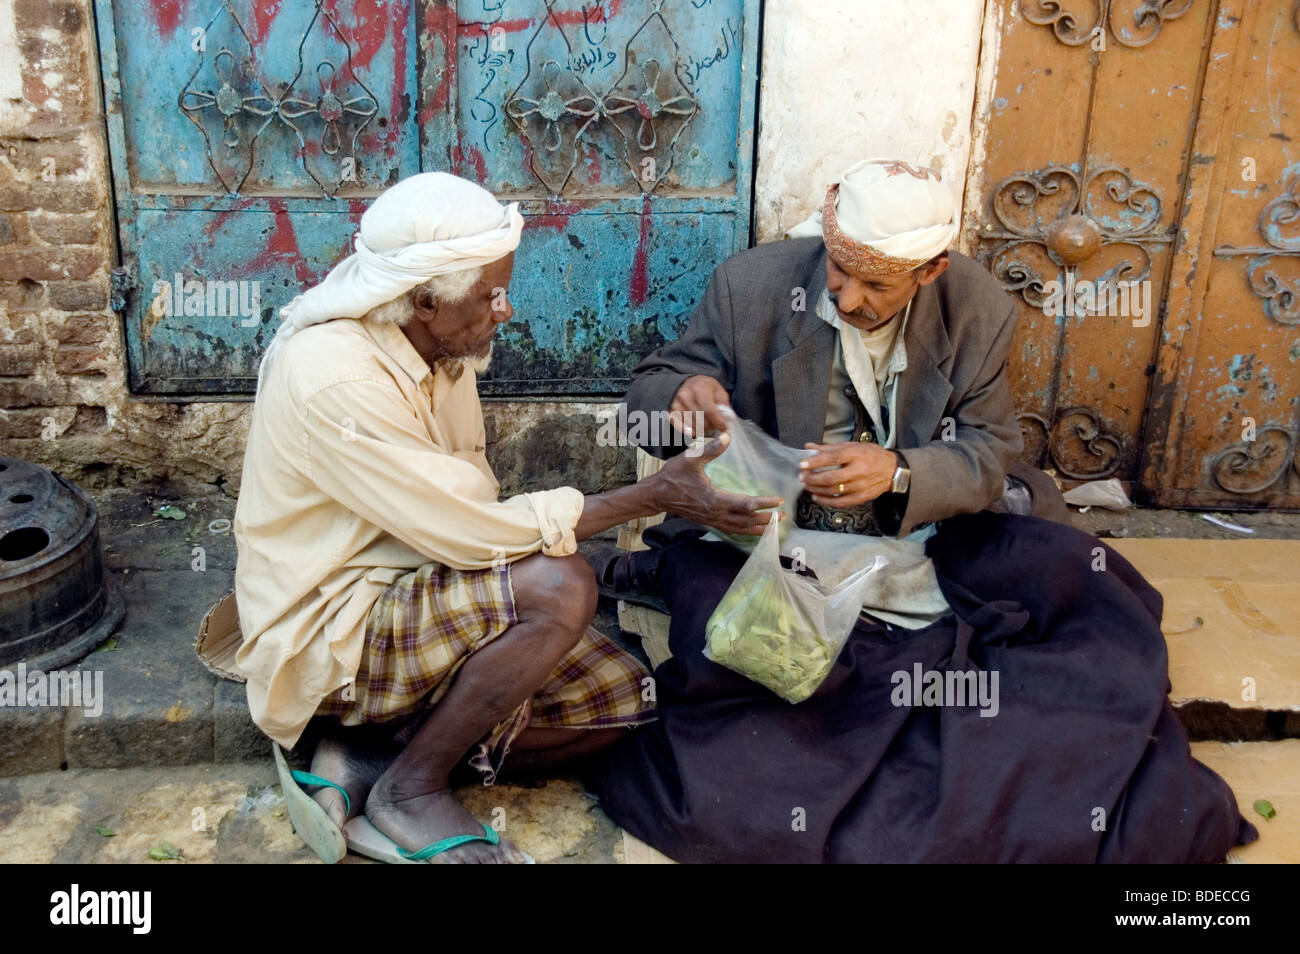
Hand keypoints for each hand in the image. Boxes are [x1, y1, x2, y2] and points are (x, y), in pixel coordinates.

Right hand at [649, 432, 783, 535]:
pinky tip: (753, 530)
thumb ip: (710, 450)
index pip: (745, 504)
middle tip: (783, 516)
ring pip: (739, 529)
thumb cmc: (673, 476)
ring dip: (758, 529)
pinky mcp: (708, 521)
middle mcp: (715, 513)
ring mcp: (712, 519)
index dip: (764, 504)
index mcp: (714, 499)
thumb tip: (727, 437)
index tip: (778, 501)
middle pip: (746, 521)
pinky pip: (731, 530)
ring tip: (773, 526)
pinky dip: (745, 531)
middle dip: (766, 520)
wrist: (656, 494)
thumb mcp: (690, 459)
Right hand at [669, 375, 731, 436]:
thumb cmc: (704, 388)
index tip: (723, 427)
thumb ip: (724, 404)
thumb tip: (728, 418)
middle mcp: (685, 395)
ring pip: (692, 427)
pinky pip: (682, 428)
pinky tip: (696, 429)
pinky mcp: (671, 412)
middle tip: (715, 427)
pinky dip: (691, 431)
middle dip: (711, 427)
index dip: (718, 422)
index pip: (709, 411)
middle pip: (701, 421)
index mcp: (699, 388)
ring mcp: (676, 404)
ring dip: (702, 430)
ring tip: (707, 426)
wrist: (686, 383)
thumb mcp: (718, 390)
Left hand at [799, 442, 897, 507]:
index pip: (834, 457)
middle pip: (832, 477)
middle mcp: (860, 471)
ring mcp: (861, 486)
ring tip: (806, 485)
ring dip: (816, 489)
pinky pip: (840, 502)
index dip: (817, 461)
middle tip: (802, 476)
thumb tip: (809, 447)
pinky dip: (826, 501)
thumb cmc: (870, 455)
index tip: (803, 464)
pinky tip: (816, 496)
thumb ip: (830, 448)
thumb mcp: (852, 446)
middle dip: (813, 478)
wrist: (892, 470)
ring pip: (834, 490)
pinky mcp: (861, 497)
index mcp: (857, 454)